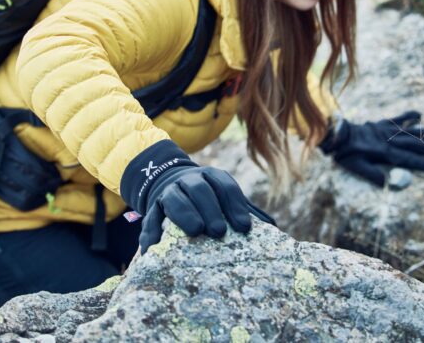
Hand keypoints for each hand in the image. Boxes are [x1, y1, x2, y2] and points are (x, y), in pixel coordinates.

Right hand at [120, 141, 274, 253]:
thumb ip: (243, 210)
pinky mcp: (153, 208)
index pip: (226, 186)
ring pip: (175, 198)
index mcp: (212, 176)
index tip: (244, 228)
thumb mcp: (224, 197)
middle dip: (211, 209)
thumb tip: (273, 228)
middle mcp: (190, 180)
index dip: (236, 205)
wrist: (170, 183)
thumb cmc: (208, 199)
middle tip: (219, 231)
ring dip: (185, 214)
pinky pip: (151, 218)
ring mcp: (170, 192)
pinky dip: (152, 232)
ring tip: (196, 231)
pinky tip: (155, 246)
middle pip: (200, 189)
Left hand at [319, 111, 423, 186]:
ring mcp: (386, 131)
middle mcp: (389, 141)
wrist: (336, 134)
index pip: (408, 160)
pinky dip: (409, 116)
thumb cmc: (346, 155)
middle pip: (414, 145)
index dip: (423, 163)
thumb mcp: (357, 168)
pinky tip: (419, 114)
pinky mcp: (381, 124)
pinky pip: (398, 118)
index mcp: (385, 153)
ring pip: (410, 132)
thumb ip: (375, 176)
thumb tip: (391, 184)